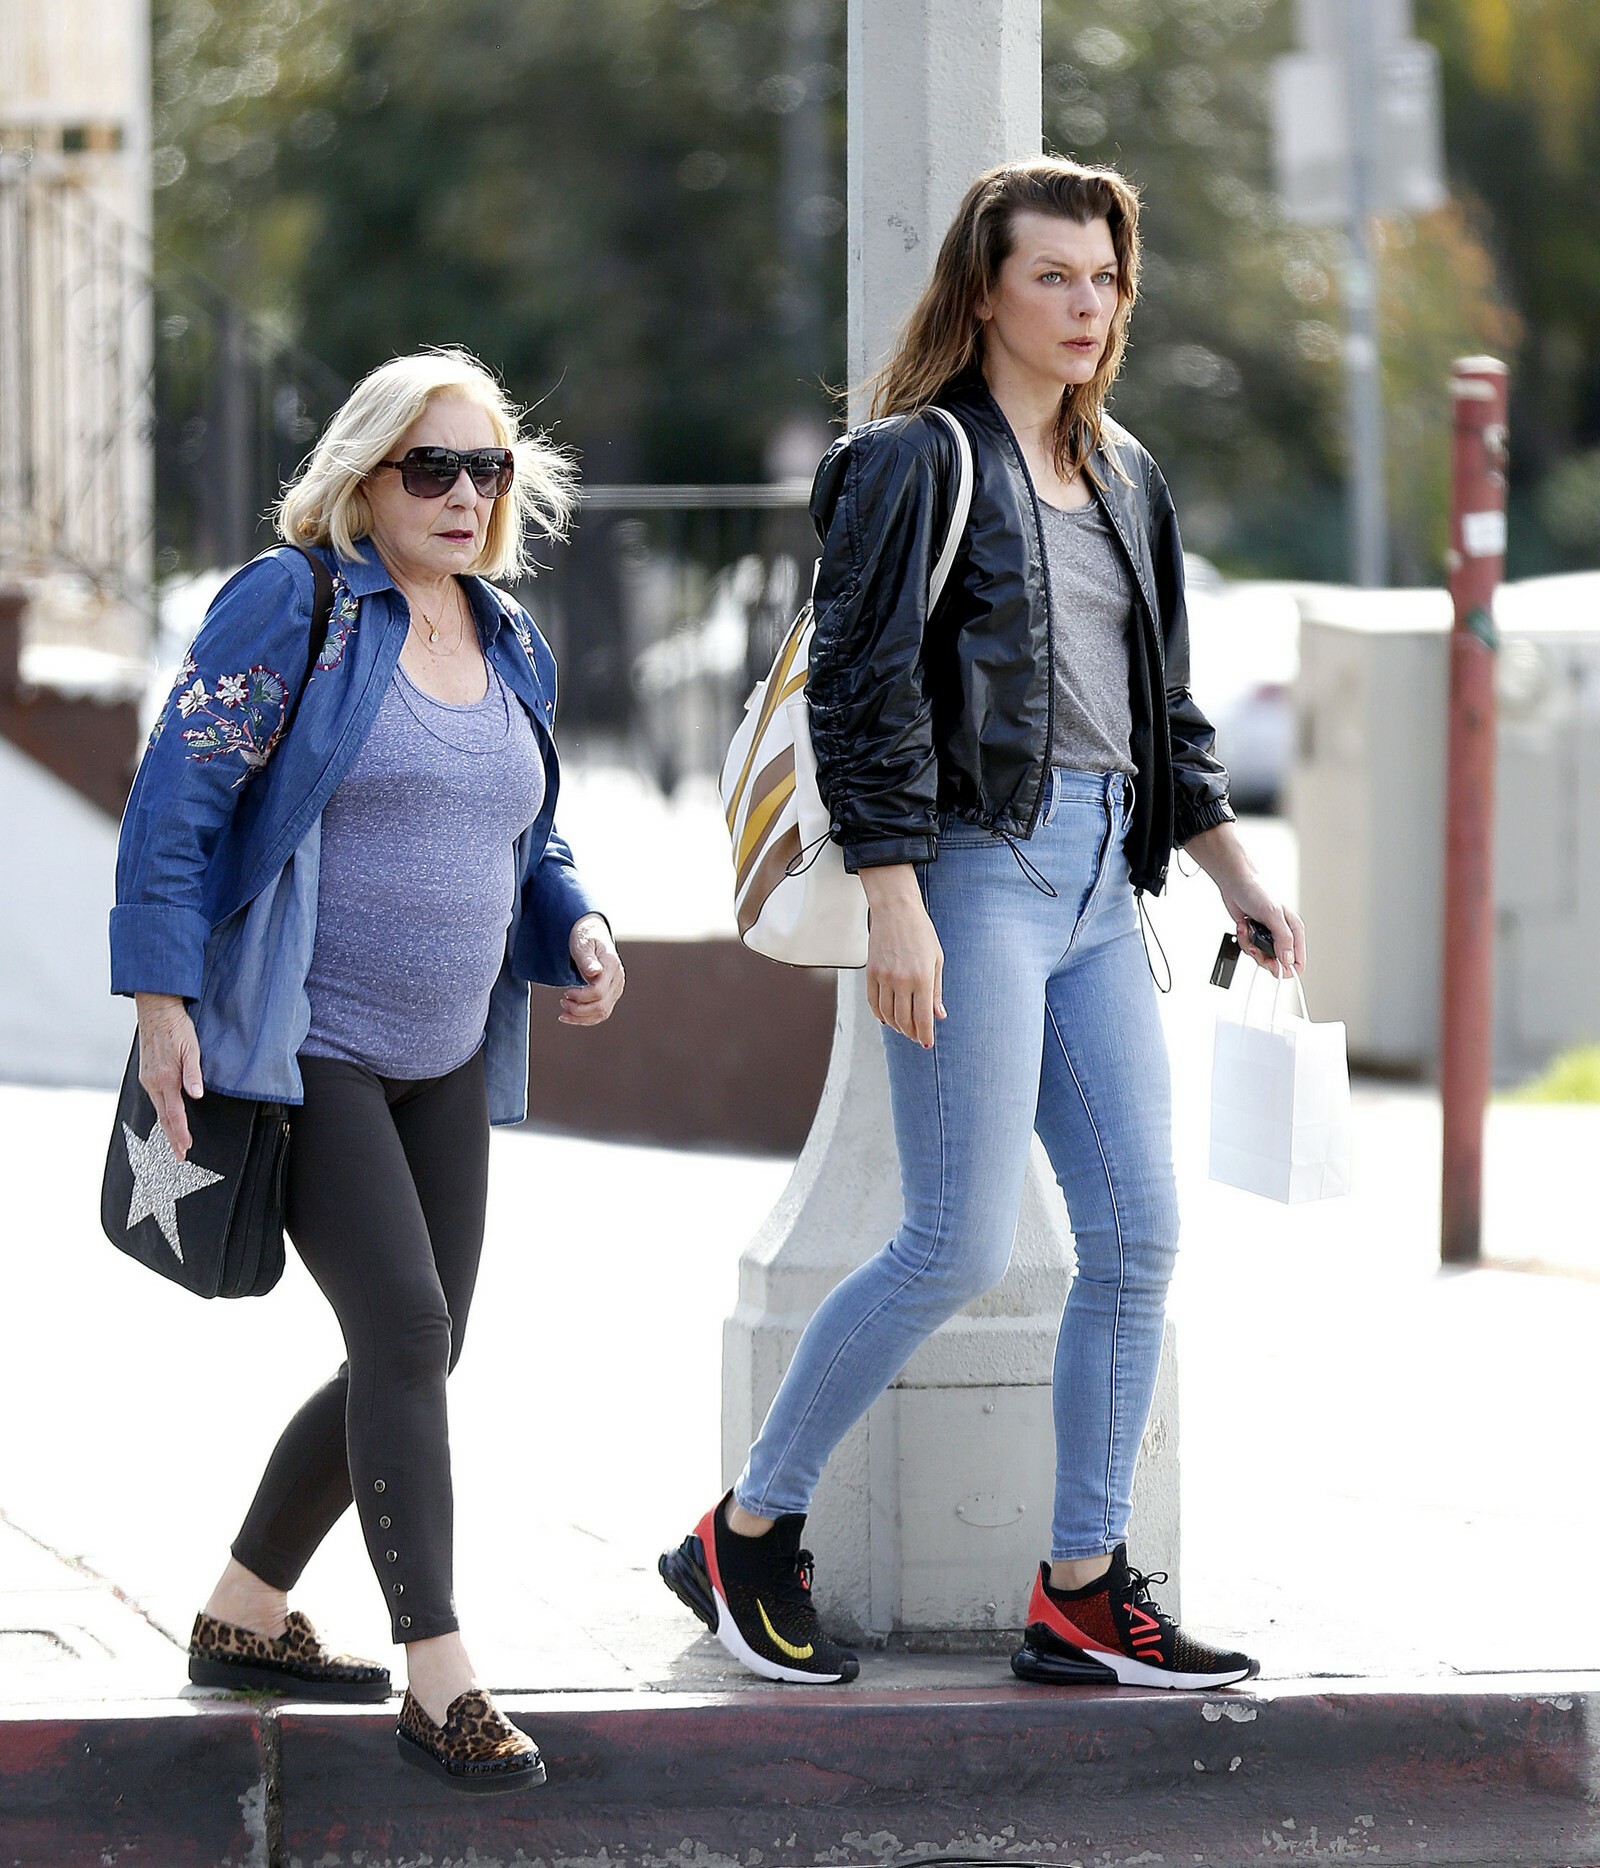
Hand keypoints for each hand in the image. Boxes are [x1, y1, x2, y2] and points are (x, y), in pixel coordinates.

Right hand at [134, 992, 203, 1159]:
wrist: (156, 1010)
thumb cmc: (177, 1028)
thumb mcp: (192, 1049)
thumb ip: (193, 1074)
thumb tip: (196, 1096)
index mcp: (165, 1078)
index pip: (174, 1113)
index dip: (180, 1132)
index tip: (186, 1147)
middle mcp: (153, 1082)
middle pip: (164, 1116)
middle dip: (173, 1137)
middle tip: (181, 1155)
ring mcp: (148, 1078)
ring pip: (158, 1109)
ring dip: (168, 1126)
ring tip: (176, 1141)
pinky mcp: (147, 1074)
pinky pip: (155, 1098)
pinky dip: (162, 1112)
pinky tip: (168, 1116)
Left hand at [560, 914, 623, 1025]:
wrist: (593, 934)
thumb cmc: (585, 937)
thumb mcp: (582, 943)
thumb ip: (587, 959)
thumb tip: (594, 972)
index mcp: (612, 965)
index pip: (599, 992)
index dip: (581, 997)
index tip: (566, 992)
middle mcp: (618, 979)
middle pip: (601, 1006)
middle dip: (579, 1009)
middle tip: (562, 1002)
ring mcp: (616, 988)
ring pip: (603, 1013)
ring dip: (581, 1017)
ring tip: (563, 1012)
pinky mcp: (611, 994)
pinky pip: (601, 1013)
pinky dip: (586, 1018)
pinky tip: (570, 1016)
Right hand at [861, 864, 945, 1047]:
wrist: (895, 910)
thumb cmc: (920, 932)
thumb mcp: (936, 960)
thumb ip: (936, 990)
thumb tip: (939, 1015)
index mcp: (922, 977)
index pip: (923, 1017)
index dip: (925, 1034)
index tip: (927, 1043)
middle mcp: (901, 980)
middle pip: (904, 1020)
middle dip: (911, 1032)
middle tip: (916, 1036)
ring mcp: (883, 977)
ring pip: (887, 1014)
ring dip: (896, 1025)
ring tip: (903, 1027)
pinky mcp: (870, 973)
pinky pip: (873, 1002)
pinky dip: (880, 1014)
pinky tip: (887, 1018)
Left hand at [1184, 823, 1305, 977]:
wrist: (1236, 882)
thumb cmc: (1257, 891)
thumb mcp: (1273, 915)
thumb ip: (1282, 939)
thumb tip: (1288, 960)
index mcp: (1295, 931)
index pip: (1298, 962)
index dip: (1285, 967)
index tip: (1271, 962)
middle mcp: (1283, 936)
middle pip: (1277, 964)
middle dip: (1263, 957)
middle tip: (1256, 946)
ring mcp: (1268, 937)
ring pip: (1262, 957)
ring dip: (1251, 946)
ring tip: (1249, 929)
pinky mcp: (1255, 935)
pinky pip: (1250, 949)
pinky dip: (1244, 940)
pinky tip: (1244, 926)